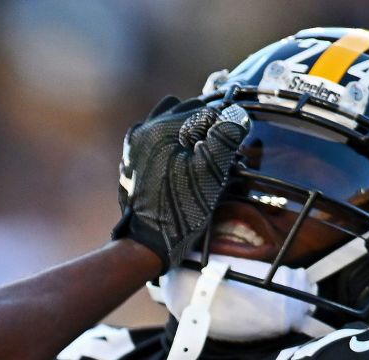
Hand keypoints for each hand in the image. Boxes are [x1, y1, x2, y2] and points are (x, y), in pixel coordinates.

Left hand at [112, 97, 249, 269]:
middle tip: (219, 151)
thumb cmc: (181, 207)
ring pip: (169, 125)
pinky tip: (182, 162)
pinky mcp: (132, 162)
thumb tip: (237, 113)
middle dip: (205, 127)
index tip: (233, 145)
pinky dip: (171, 144)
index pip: (204, 110)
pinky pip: (155, 141)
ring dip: (187, 132)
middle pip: (185, 114)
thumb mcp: (211, 170)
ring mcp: (134, 147)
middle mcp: (144, 131)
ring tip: (202, 155)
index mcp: (162, 127)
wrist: (147, 241)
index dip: (223, 125)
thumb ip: (225, 135)